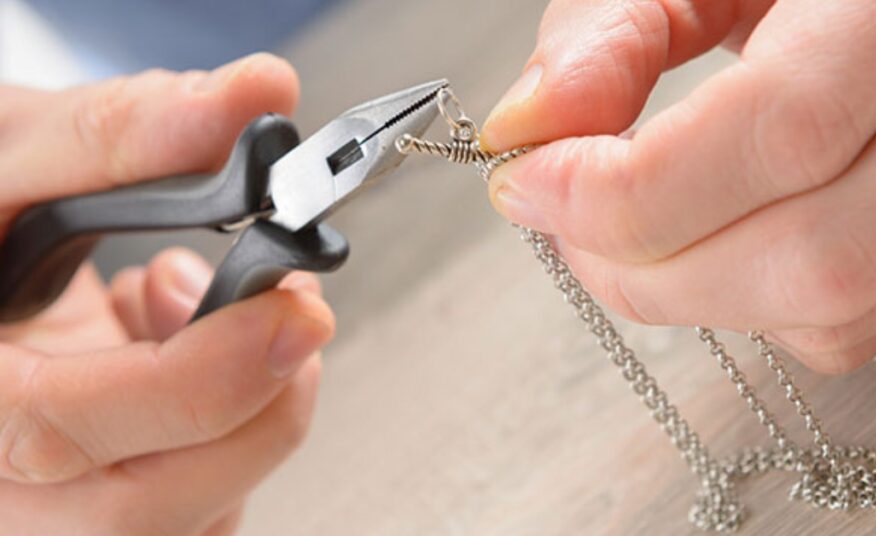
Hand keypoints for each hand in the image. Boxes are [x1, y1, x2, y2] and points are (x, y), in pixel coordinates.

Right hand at [0, 54, 334, 533]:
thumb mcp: (10, 155)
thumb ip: (120, 133)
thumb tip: (253, 98)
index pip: (65, 428)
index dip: (201, 377)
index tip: (290, 306)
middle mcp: (2, 484)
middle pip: (147, 507)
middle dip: (256, 400)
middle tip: (288, 305)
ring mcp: (56, 512)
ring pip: (197, 512)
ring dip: (249, 403)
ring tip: (189, 303)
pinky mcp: (113, 505)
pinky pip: (209, 504)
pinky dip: (236, 427)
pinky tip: (180, 353)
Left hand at [482, 0, 875, 371]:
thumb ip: (616, 27)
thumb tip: (527, 132)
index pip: (787, 131)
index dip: (631, 187)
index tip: (527, 179)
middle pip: (817, 256)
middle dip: (648, 267)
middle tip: (563, 218)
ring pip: (841, 308)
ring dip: (693, 292)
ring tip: (626, 228)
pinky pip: (865, 319)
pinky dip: (752, 301)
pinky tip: (713, 237)